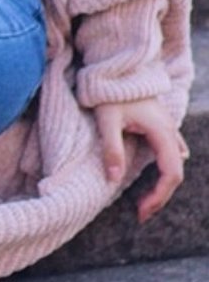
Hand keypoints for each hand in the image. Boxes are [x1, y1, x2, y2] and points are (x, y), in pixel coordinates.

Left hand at [93, 97, 188, 223]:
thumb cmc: (111, 92)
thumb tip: (113, 178)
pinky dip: (162, 170)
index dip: (159, 196)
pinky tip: (154, 181)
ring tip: (144, 202)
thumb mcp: (106, 120)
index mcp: (161, 132)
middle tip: (140, 214)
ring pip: (173, 163)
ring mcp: (167, 128)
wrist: (119, 68)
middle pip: (175, 172)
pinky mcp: (160, 126)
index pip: (170, 173)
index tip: (140, 211)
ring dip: (161, 185)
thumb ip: (111, 149)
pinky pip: (169, 153)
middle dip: (160, 196)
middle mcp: (170, 132)